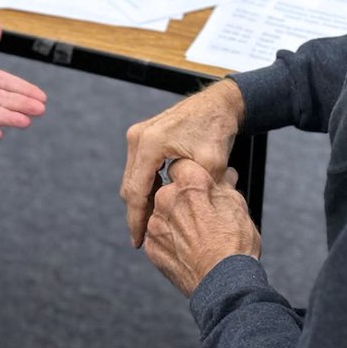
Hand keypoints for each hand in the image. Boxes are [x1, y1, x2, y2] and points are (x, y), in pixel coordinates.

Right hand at [120, 79, 244, 247]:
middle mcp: (138, 138)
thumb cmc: (215, 131)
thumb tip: (178, 215)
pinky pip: (140, 168)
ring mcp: (139, 135)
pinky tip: (160, 201)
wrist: (217, 105)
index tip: (138, 242)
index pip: (136, 191)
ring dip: (142, 201)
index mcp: (150, 144)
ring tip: (155, 223)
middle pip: (129, 186)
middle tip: (145, 239)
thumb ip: (192, 190)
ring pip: (133, 178)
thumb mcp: (211, 164)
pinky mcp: (144, 135)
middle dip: (137, 214)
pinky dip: (147, 186)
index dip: (136, 220)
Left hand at [143, 158, 260, 296]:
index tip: (199, 186)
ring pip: (161, 213)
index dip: (193, 175)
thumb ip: (225, 186)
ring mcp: (156, 224)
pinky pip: (157, 235)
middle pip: (169, 189)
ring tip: (194, 236)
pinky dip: (168, 239)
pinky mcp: (152, 246)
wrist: (224, 286)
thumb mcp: (238, 207)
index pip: (182, 165)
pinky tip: (185, 248)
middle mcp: (167, 199)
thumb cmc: (235, 245)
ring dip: (173, 219)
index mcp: (189, 184)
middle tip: (201, 216)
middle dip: (182, 198)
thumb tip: (227, 174)